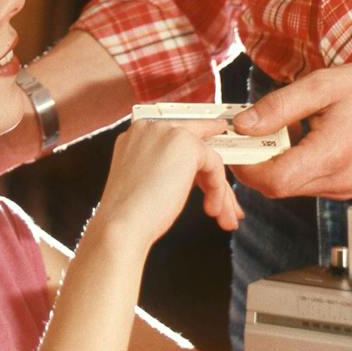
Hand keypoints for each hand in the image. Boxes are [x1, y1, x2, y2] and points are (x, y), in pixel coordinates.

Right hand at [91, 120, 241, 253]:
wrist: (123, 223)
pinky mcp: (186, 144)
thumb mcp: (147, 179)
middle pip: (195, 144)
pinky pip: (214, 164)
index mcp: (138, 133)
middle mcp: (151, 127)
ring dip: (219, 189)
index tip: (213, 158)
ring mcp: (168, 131)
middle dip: (214, 176)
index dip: (198, 150)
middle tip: (229, 200)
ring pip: (207, 157)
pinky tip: (212, 208)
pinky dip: (217, 189)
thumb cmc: (131, 212)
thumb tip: (197, 172)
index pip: (177, 135)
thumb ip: (166, 165)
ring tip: (221, 215)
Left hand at [231, 60, 351, 200]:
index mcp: (332, 155)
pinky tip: (303, 137)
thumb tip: (242, 125)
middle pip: (278, 188)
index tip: (235, 144)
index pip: (273, 181)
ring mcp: (345, 188)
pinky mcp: (348, 186)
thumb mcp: (321, 86)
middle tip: (250, 131)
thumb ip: (278, 107)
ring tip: (284, 128)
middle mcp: (339, 181)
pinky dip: (296, 163)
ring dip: (277, 162)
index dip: (246, 166)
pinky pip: (309, 182)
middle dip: (256, 162)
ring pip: (292, 186)